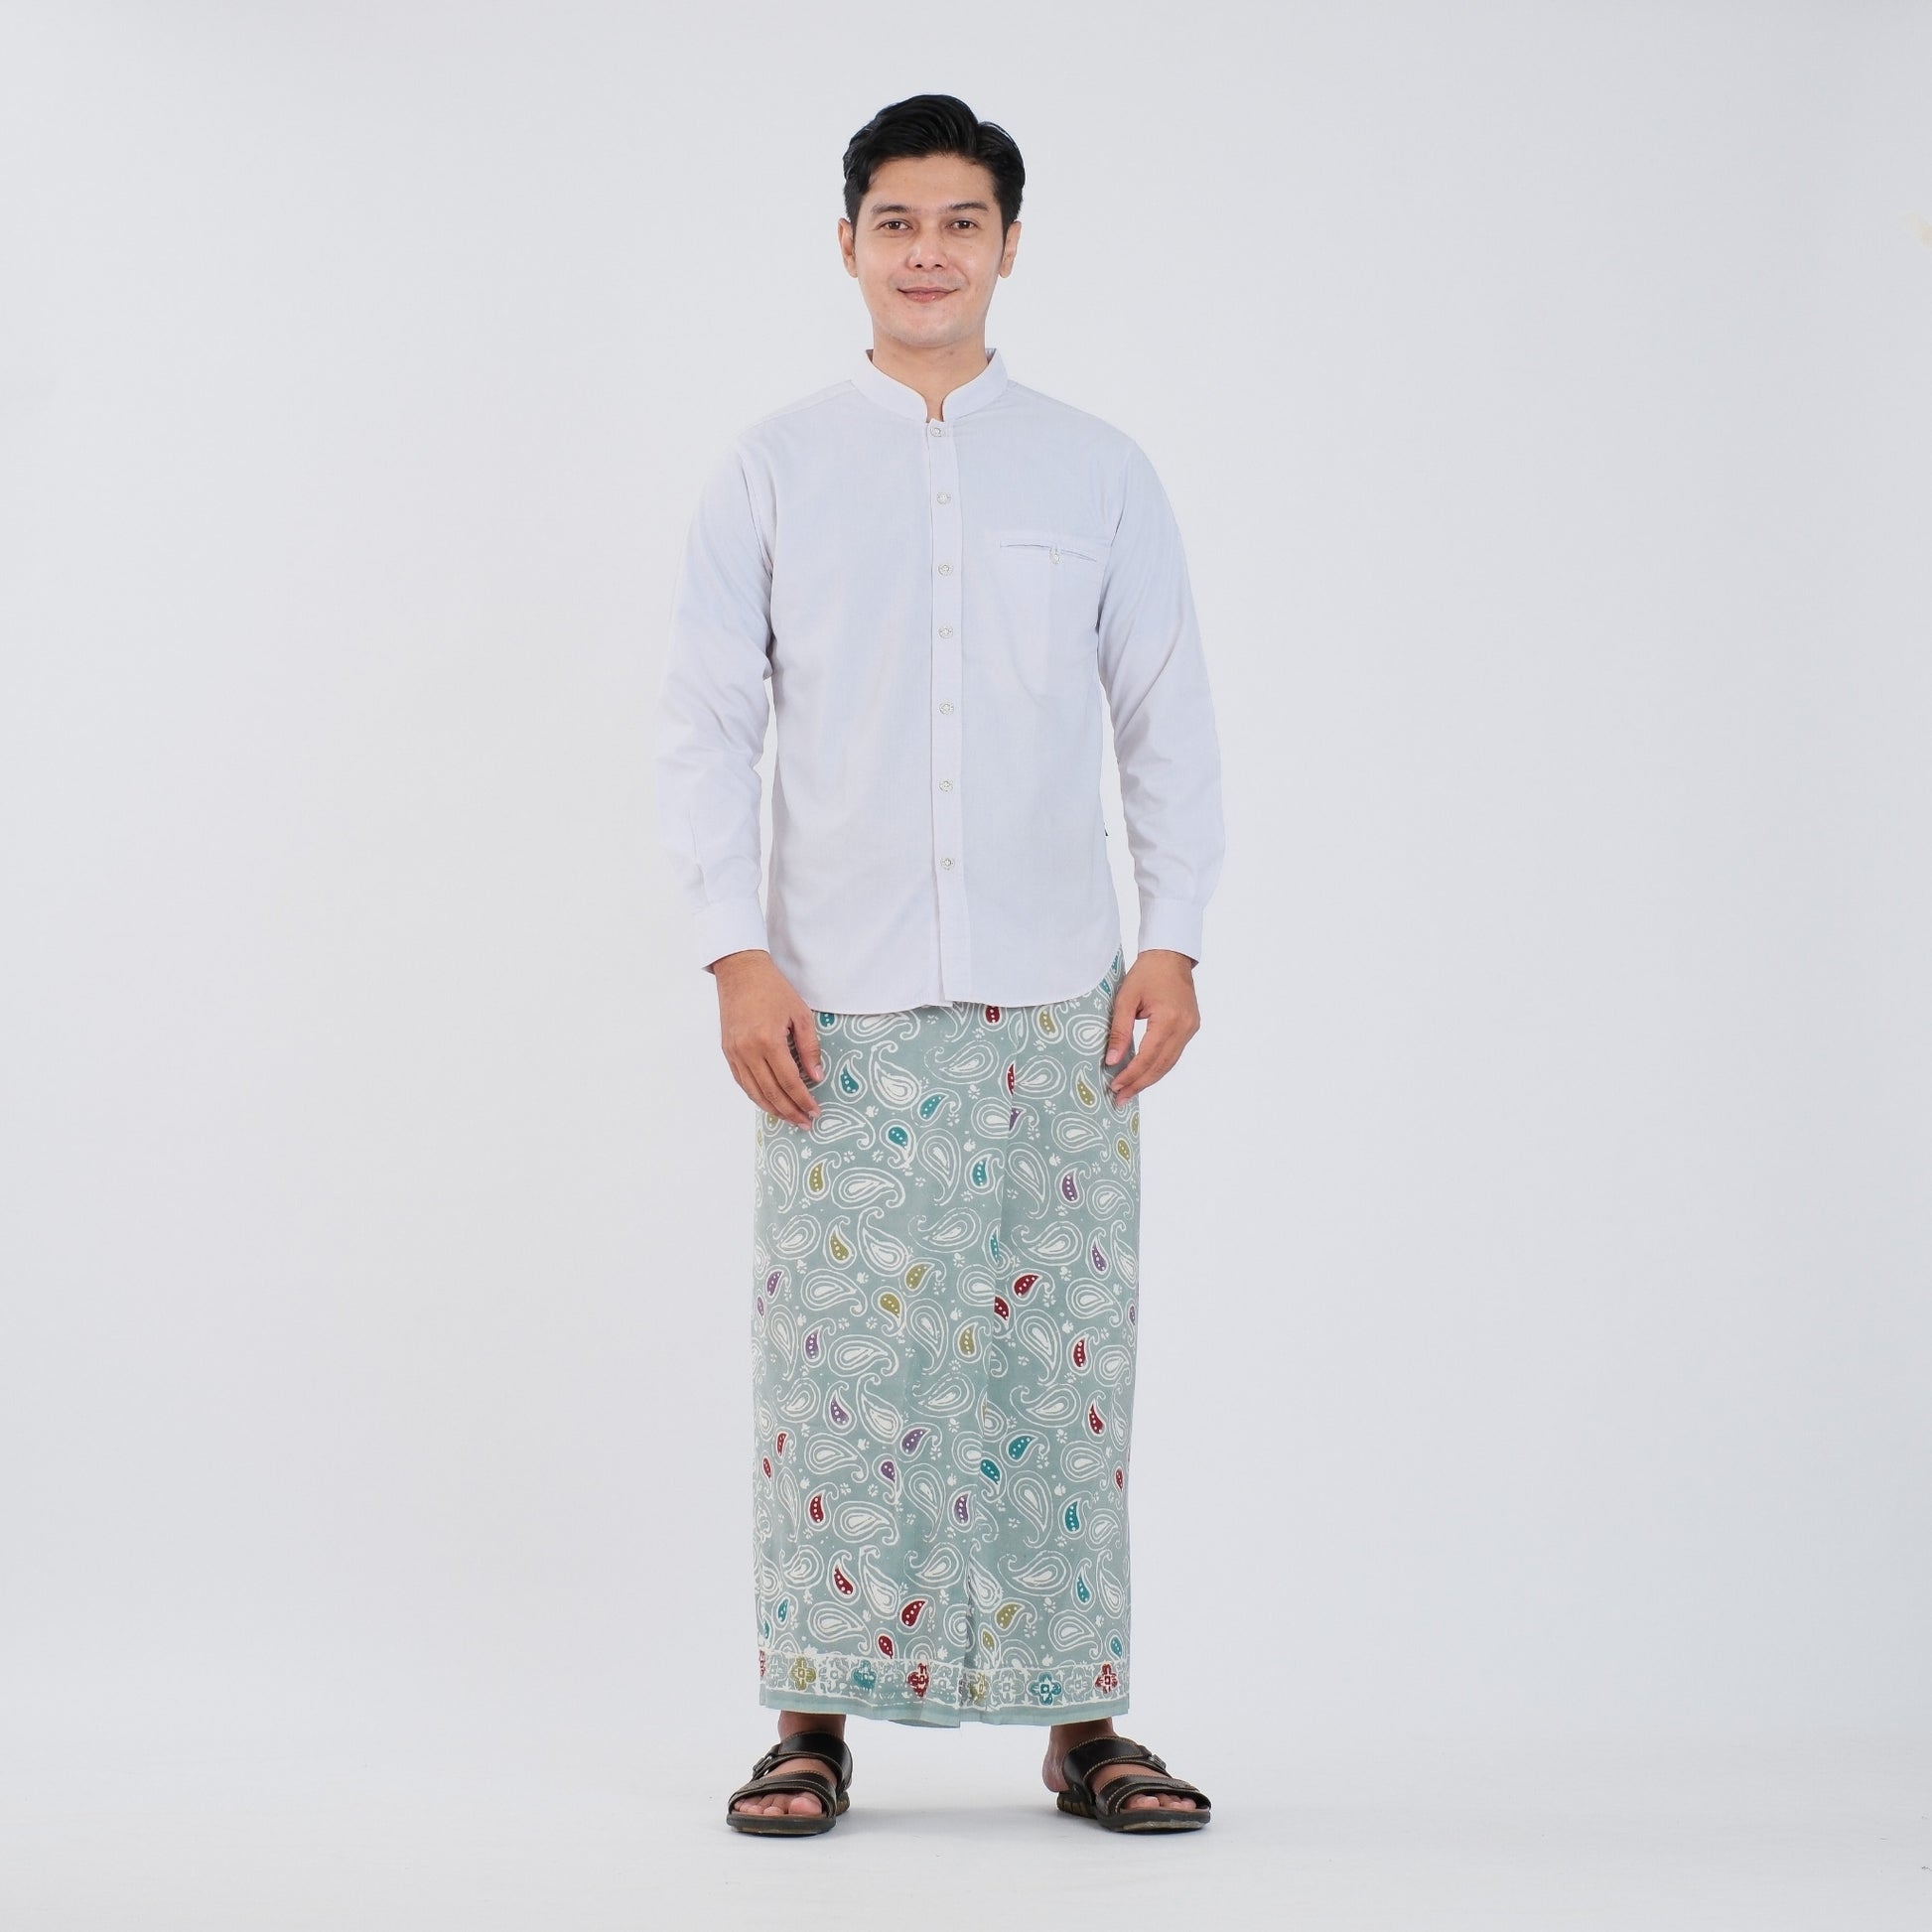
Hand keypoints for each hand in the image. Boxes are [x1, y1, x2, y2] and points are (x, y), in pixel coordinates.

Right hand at [709, 949, 822, 1125]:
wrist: (741, 973)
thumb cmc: (774, 990)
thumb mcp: (801, 1015)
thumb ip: (810, 1048)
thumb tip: (816, 1077)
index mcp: (768, 1040)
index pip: (789, 1081)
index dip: (803, 1100)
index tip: (815, 1111)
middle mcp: (748, 1050)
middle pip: (771, 1092)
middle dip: (790, 1111)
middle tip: (805, 1122)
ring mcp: (735, 1053)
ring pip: (754, 1092)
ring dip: (773, 1109)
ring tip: (789, 1119)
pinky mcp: (727, 1051)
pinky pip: (742, 1082)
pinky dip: (756, 1096)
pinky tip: (769, 1103)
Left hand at [1101, 949, 1200, 1106]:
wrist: (1170, 956)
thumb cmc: (1146, 973)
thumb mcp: (1125, 999)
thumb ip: (1119, 1031)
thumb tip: (1112, 1060)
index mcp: (1169, 1019)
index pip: (1148, 1057)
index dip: (1131, 1075)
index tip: (1115, 1087)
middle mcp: (1184, 1027)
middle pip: (1161, 1066)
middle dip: (1140, 1084)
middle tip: (1120, 1099)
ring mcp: (1191, 1028)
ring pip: (1169, 1063)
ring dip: (1149, 1079)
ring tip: (1130, 1092)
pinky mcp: (1191, 1028)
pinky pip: (1174, 1054)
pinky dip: (1158, 1067)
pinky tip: (1144, 1075)